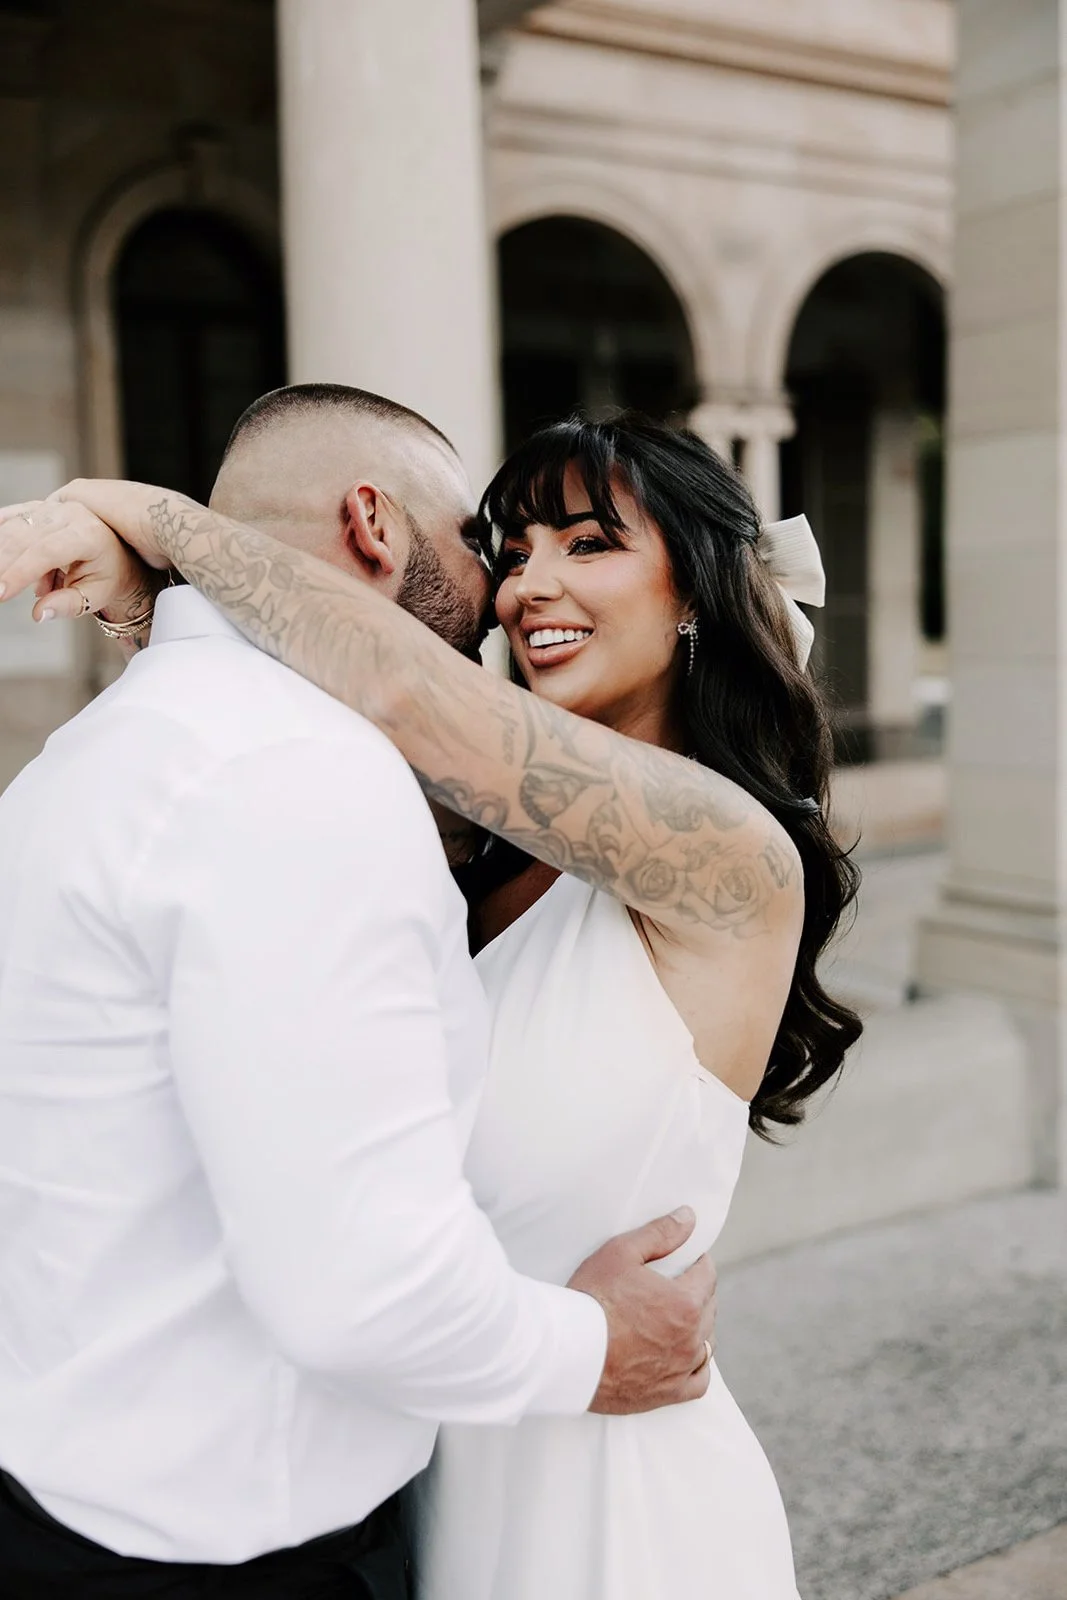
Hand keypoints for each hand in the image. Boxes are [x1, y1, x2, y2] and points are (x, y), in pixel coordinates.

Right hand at [0, 496, 160, 623]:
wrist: (116, 555)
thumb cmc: (108, 575)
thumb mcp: (96, 596)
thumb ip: (69, 605)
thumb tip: (39, 614)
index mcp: (89, 534)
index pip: (46, 551)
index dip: (20, 572)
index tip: (1, 594)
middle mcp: (71, 514)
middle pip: (24, 536)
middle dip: (2, 564)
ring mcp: (54, 508)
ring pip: (14, 526)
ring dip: (2, 554)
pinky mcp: (40, 508)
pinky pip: (12, 516)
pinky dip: (0, 533)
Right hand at [568, 1206, 716, 1413]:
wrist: (566, 1352)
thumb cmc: (592, 1299)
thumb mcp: (621, 1253)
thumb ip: (660, 1233)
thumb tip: (689, 1217)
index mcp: (685, 1302)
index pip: (707, 1274)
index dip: (697, 1262)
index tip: (686, 1259)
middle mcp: (691, 1337)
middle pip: (709, 1307)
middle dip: (697, 1291)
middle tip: (676, 1284)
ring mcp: (681, 1368)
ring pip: (706, 1343)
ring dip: (699, 1326)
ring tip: (678, 1317)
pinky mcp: (667, 1393)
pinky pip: (699, 1381)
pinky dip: (697, 1367)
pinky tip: (686, 1357)